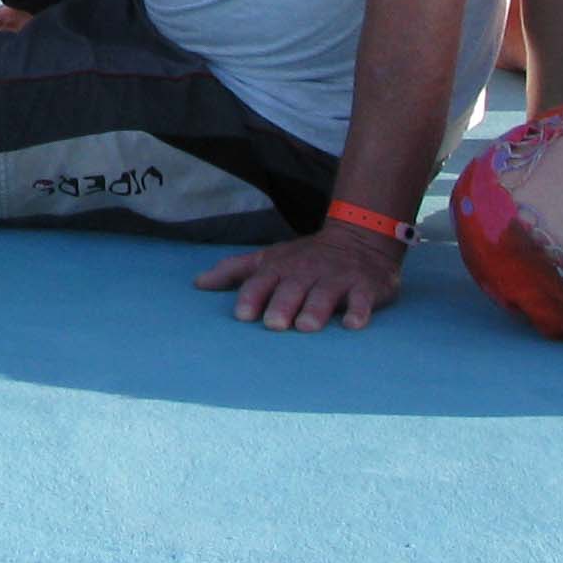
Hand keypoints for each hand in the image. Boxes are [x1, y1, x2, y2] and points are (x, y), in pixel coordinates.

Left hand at [195, 221, 406, 331]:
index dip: (252, 297)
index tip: (242, 315)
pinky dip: (358, 312)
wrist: (358, 236)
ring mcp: (337, 278)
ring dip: (316, 309)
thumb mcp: (268, 258)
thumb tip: (197, 284)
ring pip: (325, 294)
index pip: (261, 281)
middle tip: (274, 324)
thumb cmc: (303, 258)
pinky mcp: (365, 287)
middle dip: (282, 304)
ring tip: (307, 326)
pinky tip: (352, 324)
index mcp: (280, 267)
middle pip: (292, 289)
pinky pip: (362, 300)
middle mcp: (307, 272)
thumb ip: (234, 271)